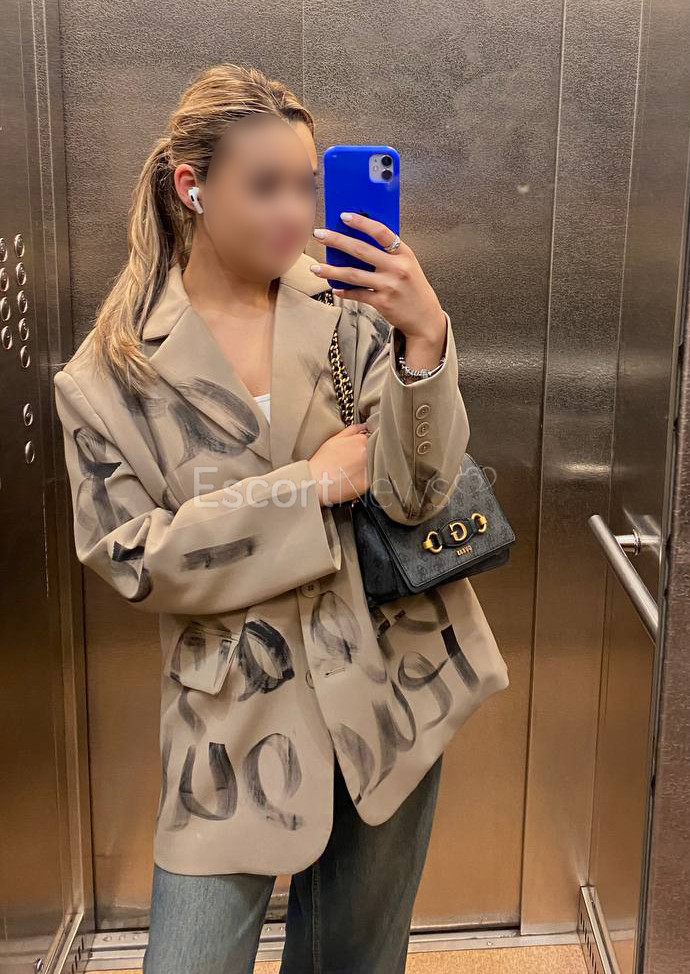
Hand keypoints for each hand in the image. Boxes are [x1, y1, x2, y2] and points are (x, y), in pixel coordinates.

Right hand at [308, 423, 370, 505]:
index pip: (374, 439)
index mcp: (361, 441)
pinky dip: (365, 480)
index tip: (361, 450)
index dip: (368, 445)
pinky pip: (371, 480)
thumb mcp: (335, 439)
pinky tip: (353, 480)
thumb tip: (364, 426)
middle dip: (368, 456)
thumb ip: (352, 430)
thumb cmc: (323, 460)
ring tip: (352, 472)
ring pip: (375, 466)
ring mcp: (369, 468)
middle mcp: (368, 453)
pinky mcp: (368, 483)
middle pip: (376, 452)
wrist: (316, 480)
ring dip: (368, 467)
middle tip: (354, 462)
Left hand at [310, 213, 445, 345]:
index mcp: (404, 253)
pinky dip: (344, 291)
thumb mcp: (408, 264)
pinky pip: (357, 294)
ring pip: (353, 275)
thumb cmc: (413, 287)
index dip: (361, 223)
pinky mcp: (382, 302)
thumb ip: (389, 253)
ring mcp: (389, 286)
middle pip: (361, 250)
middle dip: (337, 241)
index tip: (343, 216)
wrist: (424, 317)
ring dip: (331, 271)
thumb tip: (359, 240)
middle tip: (319, 234)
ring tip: (315, 268)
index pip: (381, 232)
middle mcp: (397, 268)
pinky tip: (334, 288)